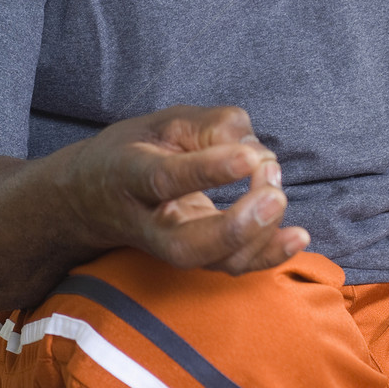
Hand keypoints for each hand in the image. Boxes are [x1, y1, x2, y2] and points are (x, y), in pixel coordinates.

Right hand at [62, 104, 309, 275]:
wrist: (91, 197)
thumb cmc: (136, 149)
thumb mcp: (164, 120)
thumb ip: (212, 125)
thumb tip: (255, 152)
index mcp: (130, 176)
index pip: (167, 179)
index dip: (209, 169)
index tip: (250, 157)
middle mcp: (146, 222)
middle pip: (188, 243)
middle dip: (237, 226)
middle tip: (274, 194)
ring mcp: (169, 248)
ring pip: (213, 262)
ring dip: (259, 237)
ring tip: (278, 196)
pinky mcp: (194, 258)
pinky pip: (231, 266)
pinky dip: (268, 255)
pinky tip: (297, 237)